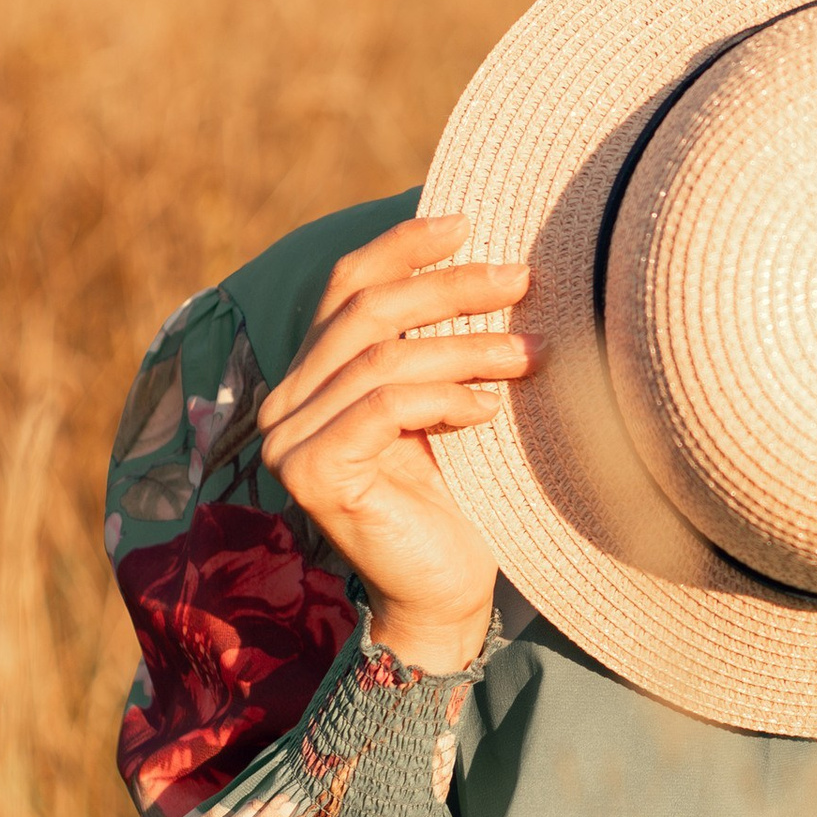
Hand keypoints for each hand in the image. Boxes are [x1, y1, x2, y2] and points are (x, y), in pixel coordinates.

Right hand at [256, 213, 538, 670]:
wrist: (447, 594)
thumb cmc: (461, 498)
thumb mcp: (448, 403)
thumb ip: (438, 345)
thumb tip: (489, 259)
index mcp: (314, 375)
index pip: (347, 286)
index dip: (402, 247)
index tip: (467, 221)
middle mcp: (287, 401)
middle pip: (365, 312)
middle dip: (450, 288)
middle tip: (523, 280)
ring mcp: (290, 439)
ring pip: (382, 359)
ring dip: (466, 349)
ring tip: (530, 357)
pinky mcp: (312, 472)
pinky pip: (384, 407)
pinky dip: (444, 399)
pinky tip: (489, 411)